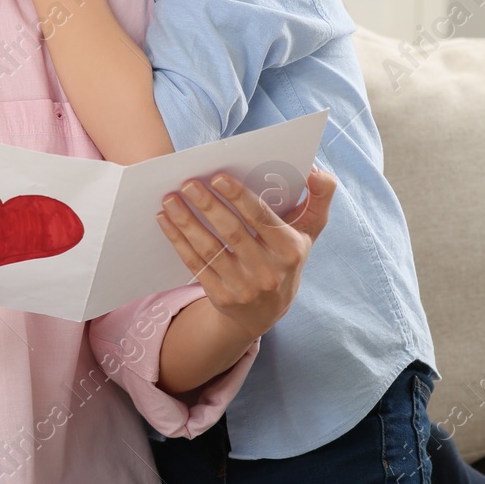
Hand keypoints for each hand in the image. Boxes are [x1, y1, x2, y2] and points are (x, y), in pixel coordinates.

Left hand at [155, 166, 334, 339]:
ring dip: (186, 222)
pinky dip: (178, 240)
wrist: (266, 312)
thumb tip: (314, 171)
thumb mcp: (309, 232)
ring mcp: (244, 288)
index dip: (240, 197)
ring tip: (170, 199)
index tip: (218, 177)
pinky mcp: (222, 298)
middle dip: (208, 205)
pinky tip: (165, 220)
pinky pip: (196, 264)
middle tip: (188, 183)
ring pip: (210, 249)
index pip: (262, 219)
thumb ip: (319, 198)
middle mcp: (269, 272)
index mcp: (291, 250)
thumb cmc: (286, 257)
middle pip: (232, 233)